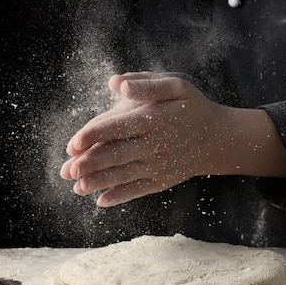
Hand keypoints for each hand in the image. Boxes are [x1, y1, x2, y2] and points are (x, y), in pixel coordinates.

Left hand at [60, 72, 285, 206]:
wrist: (218, 138)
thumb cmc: (191, 107)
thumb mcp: (176, 86)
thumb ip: (146, 85)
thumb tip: (115, 83)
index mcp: (153, 119)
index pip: (117, 127)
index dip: (93, 135)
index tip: (72, 144)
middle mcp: (155, 145)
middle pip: (116, 155)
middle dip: (89, 164)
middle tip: (66, 171)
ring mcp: (158, 165)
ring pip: (124, 175)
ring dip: (98, 182)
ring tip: (77, 188)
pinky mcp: (162, 180)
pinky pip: (138, 189)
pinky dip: (120, 196)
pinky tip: (101, 201)